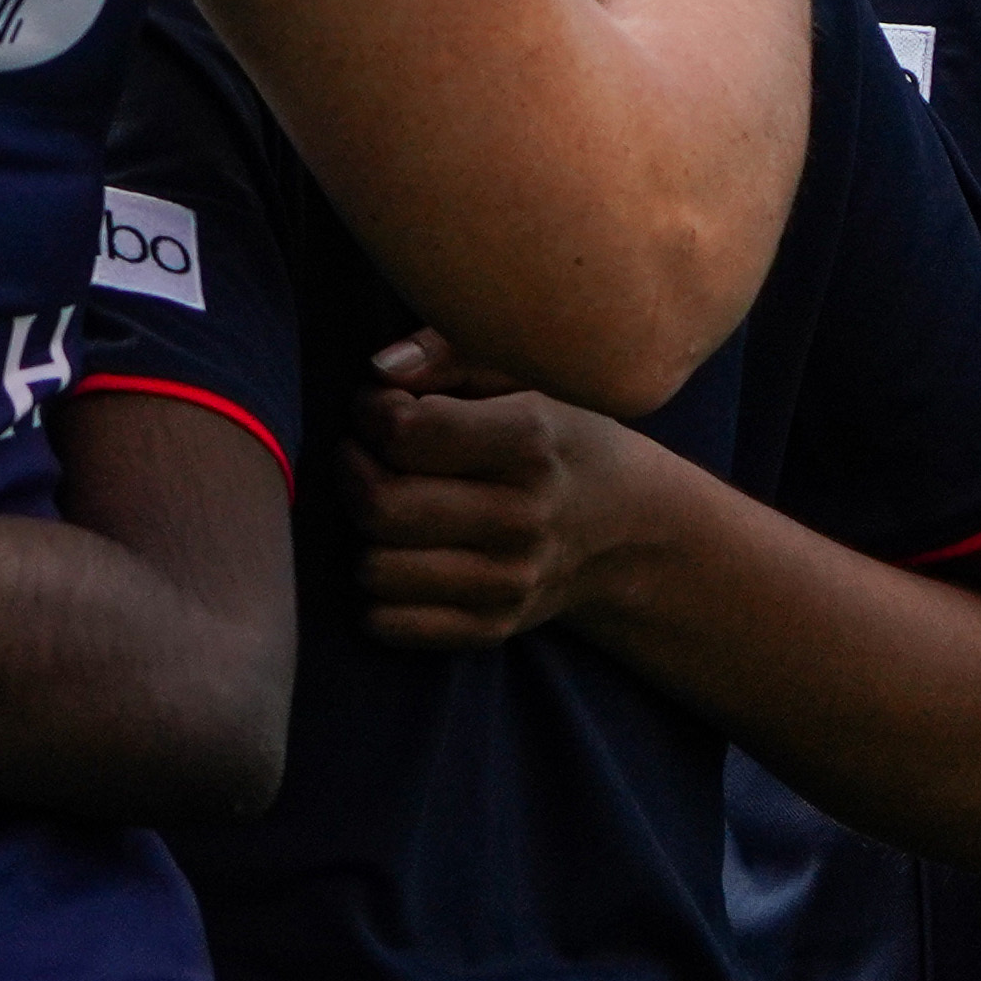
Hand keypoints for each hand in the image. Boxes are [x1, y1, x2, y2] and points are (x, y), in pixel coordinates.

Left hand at [347, 331, 651, 647]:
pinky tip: (397, 552)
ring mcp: (507, 583)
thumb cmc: (559, 436)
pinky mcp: (491, 628)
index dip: (371, 410)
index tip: (380, 404)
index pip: (403, 431)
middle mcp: (520, 519)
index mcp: (528, 442)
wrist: (629, 529)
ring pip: (374, 569)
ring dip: (360, 532)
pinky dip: (375, 589)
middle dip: (351, 468)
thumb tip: (378, 371)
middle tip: (364, 451)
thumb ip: (449, 352)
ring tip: (385, 501)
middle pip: (380, 504)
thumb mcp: (525, 373)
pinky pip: (389, 624)